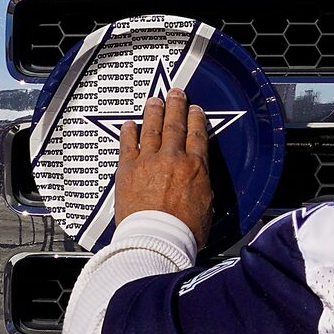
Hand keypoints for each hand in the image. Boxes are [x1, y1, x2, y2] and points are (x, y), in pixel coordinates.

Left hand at [112, 89, 214, 241]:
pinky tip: (129, 124)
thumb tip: (199, 184)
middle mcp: (173, 159)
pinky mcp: (127, 170)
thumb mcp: (206, 207)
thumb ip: (202, 188)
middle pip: (175, 125)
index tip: (195, 110)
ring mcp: (148, 162)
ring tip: (154, 101)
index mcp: (196, 168)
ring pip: (152, 129)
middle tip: (176, 93)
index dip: (196, 119)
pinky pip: (128, 145)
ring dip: (154, 112)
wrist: (155, 240)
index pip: (197, 135)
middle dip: (176, 106)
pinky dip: (129, 133)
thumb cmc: (181, 232)